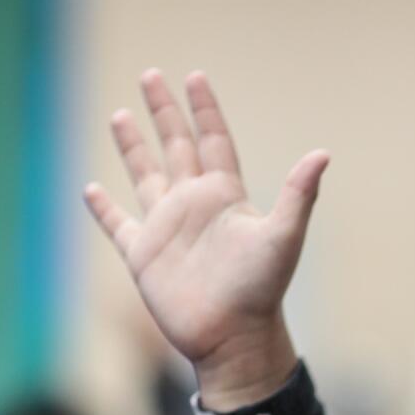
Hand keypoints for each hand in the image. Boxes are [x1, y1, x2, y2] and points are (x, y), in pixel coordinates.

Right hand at [84, 70, 329, 409]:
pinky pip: (118, 224)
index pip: (213, 139)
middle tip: (151, 76)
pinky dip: (103, 207)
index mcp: (225, 195)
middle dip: (164, 112)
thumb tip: (323, 154)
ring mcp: (166, 228)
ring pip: (145, 175)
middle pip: (175, 146)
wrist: (233, 338)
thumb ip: (299, 194)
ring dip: (133, 147)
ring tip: (119, 114)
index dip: (204, 109)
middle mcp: (194, 205)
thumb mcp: (282, 236)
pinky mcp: (143, 255)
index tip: (195, 76)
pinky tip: (90, 189)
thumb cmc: (261, 290)